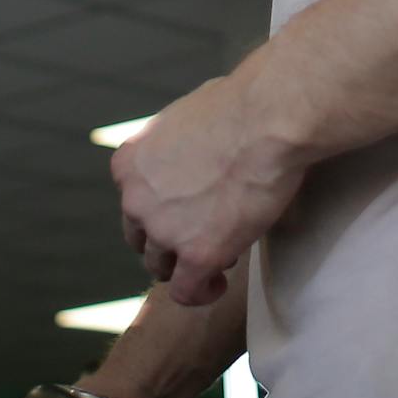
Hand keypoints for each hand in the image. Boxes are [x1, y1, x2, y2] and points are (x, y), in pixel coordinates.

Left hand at [113, 73, 305, 305]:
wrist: (267, 119)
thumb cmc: (241, 105)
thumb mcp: (186, 118)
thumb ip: (176, 145)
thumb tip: (195, 149)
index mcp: (130, 162)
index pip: (134, 202)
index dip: (162, 209)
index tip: (190, 209)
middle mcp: (136, 199)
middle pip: (142, 237)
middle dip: (168, 240)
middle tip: (204, 235)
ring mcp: (164, 230)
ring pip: (161, 267)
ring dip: (185, 266)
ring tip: (219, 256)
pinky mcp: (196, 254)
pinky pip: (186, 292)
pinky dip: (201, 292)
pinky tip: (220, 282)